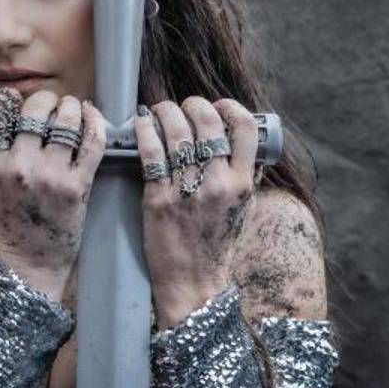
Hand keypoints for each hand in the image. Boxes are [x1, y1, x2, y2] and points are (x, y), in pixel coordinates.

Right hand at [0, 88, 106, 301]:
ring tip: (72, 109)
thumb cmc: (8, 219)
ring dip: (72, 108)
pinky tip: (92, 115)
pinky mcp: (78, 186)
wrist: (32, 259)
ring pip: (67, 121)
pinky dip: (95, 123)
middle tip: (52, 105)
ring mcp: (51, 176)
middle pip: (36, 110)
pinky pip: (92, 143)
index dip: (11, 100)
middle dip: (46, 100)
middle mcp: (20, 167)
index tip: (19, 101)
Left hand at [134, 97, 258, 327]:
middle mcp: (217, 184)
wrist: (194, 283)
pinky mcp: (158, 199)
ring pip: (177, 133)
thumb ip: (243, 176)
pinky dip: (145, 131)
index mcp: (242, 184)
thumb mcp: (242, 209)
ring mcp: (187, 191)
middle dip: (193, 104)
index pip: (245, 129)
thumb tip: (241, 142)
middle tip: (183, 105)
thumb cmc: (216, 245)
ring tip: (159, 110)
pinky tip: (143, 123)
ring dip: (166, 112)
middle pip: (207, 122)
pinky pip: (151, 153)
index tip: (218, 105)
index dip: (230, 107)